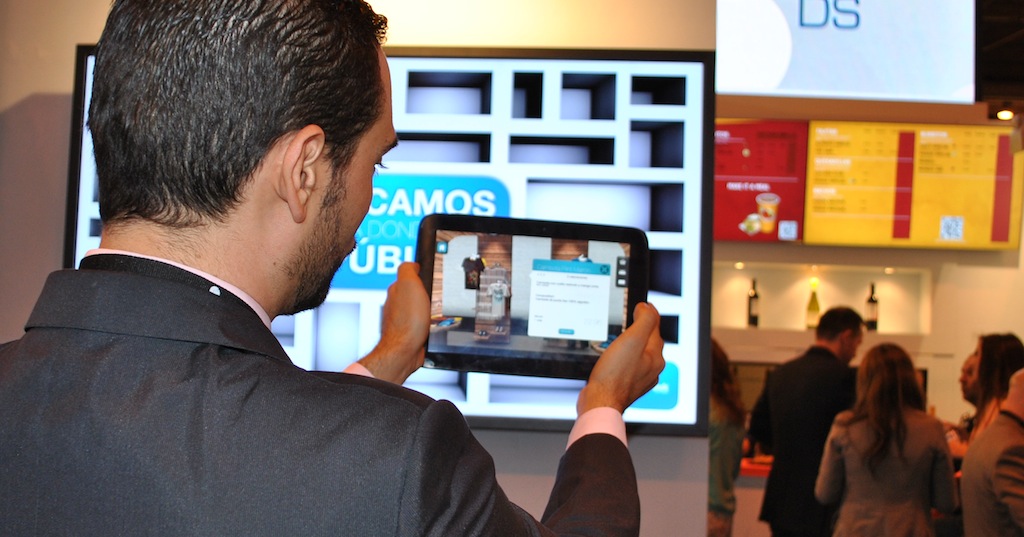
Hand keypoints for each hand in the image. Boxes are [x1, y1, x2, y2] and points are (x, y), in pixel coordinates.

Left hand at [357, 262, 428, 383]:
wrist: (406, 350)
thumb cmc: (407, 321)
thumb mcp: (409, 284)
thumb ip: (408, 269)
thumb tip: (413, 264)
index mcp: (397, 290)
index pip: (409, 276)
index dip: (421, 275)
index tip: (430, 276)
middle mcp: (398, 304)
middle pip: (416, 292)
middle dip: (427, 293)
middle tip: (436, 296)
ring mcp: (404, 319)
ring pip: (421, 308)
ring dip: (429, 309)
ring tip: (436, 311)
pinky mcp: (412, 332)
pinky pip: (424, 322)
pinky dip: (430, 322)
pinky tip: (433, 324)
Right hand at [577, 302, 664, 414]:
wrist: (600, 402)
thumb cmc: (615, 373)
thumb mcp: (633, 339)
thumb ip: (644, 320)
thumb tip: (647, 308)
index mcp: (656, 356)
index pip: (655, 327)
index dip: (646, 312)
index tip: (638, 305)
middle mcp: (651, 369)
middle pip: (648, 340)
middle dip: (639, 328)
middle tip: (627, 318)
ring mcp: (639, 379)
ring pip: (637, 354)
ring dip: (630, 344)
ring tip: (618, 337)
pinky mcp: (626, 385)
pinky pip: (627, 366)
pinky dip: (622, 358)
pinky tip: (612, 357)